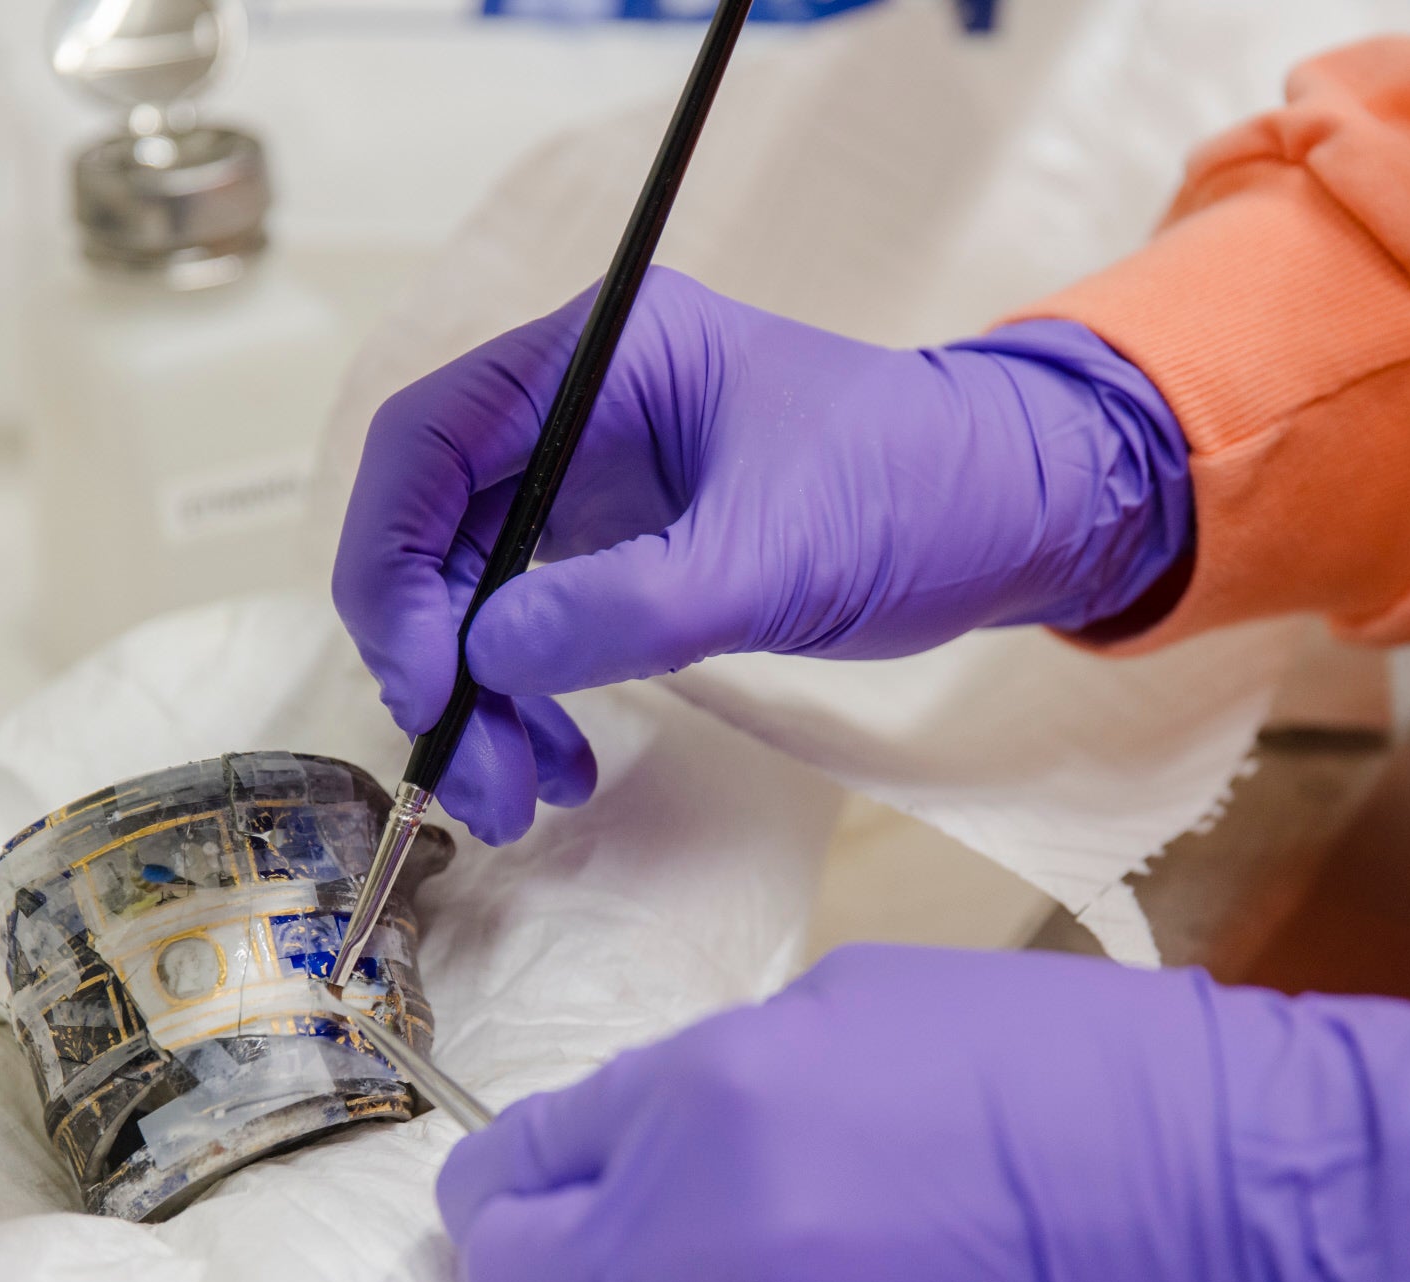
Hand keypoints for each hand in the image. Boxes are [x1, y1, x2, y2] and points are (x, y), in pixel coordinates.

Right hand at [333, 270, 1192, 843]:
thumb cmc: (917, 492)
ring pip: (478, 594)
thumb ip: (625, 606)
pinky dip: (532, 701)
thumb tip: (485, 657)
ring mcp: (597, 480)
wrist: (1017, 515)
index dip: (392, 562)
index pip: (428, 440)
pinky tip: (561, 764)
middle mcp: (577, 408)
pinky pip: (537, 627)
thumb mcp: (772, 556)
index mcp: (601, 356)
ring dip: (482, 701)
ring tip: (521, 797)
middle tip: (469, 775)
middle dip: (440, 660)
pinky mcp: (625, 548)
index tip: (420, 680)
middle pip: (437, 530)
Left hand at [437, 945, 1409, 1281]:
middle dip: (541, 1279)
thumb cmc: (1076, 1075)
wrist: (1220, 1198)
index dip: (509, 1192)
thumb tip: (647, 1138)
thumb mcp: (865, 1003)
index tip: (525, 1210)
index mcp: (707, 1085)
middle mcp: (696, 1220)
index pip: (515, 1159)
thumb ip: (723, 1074)